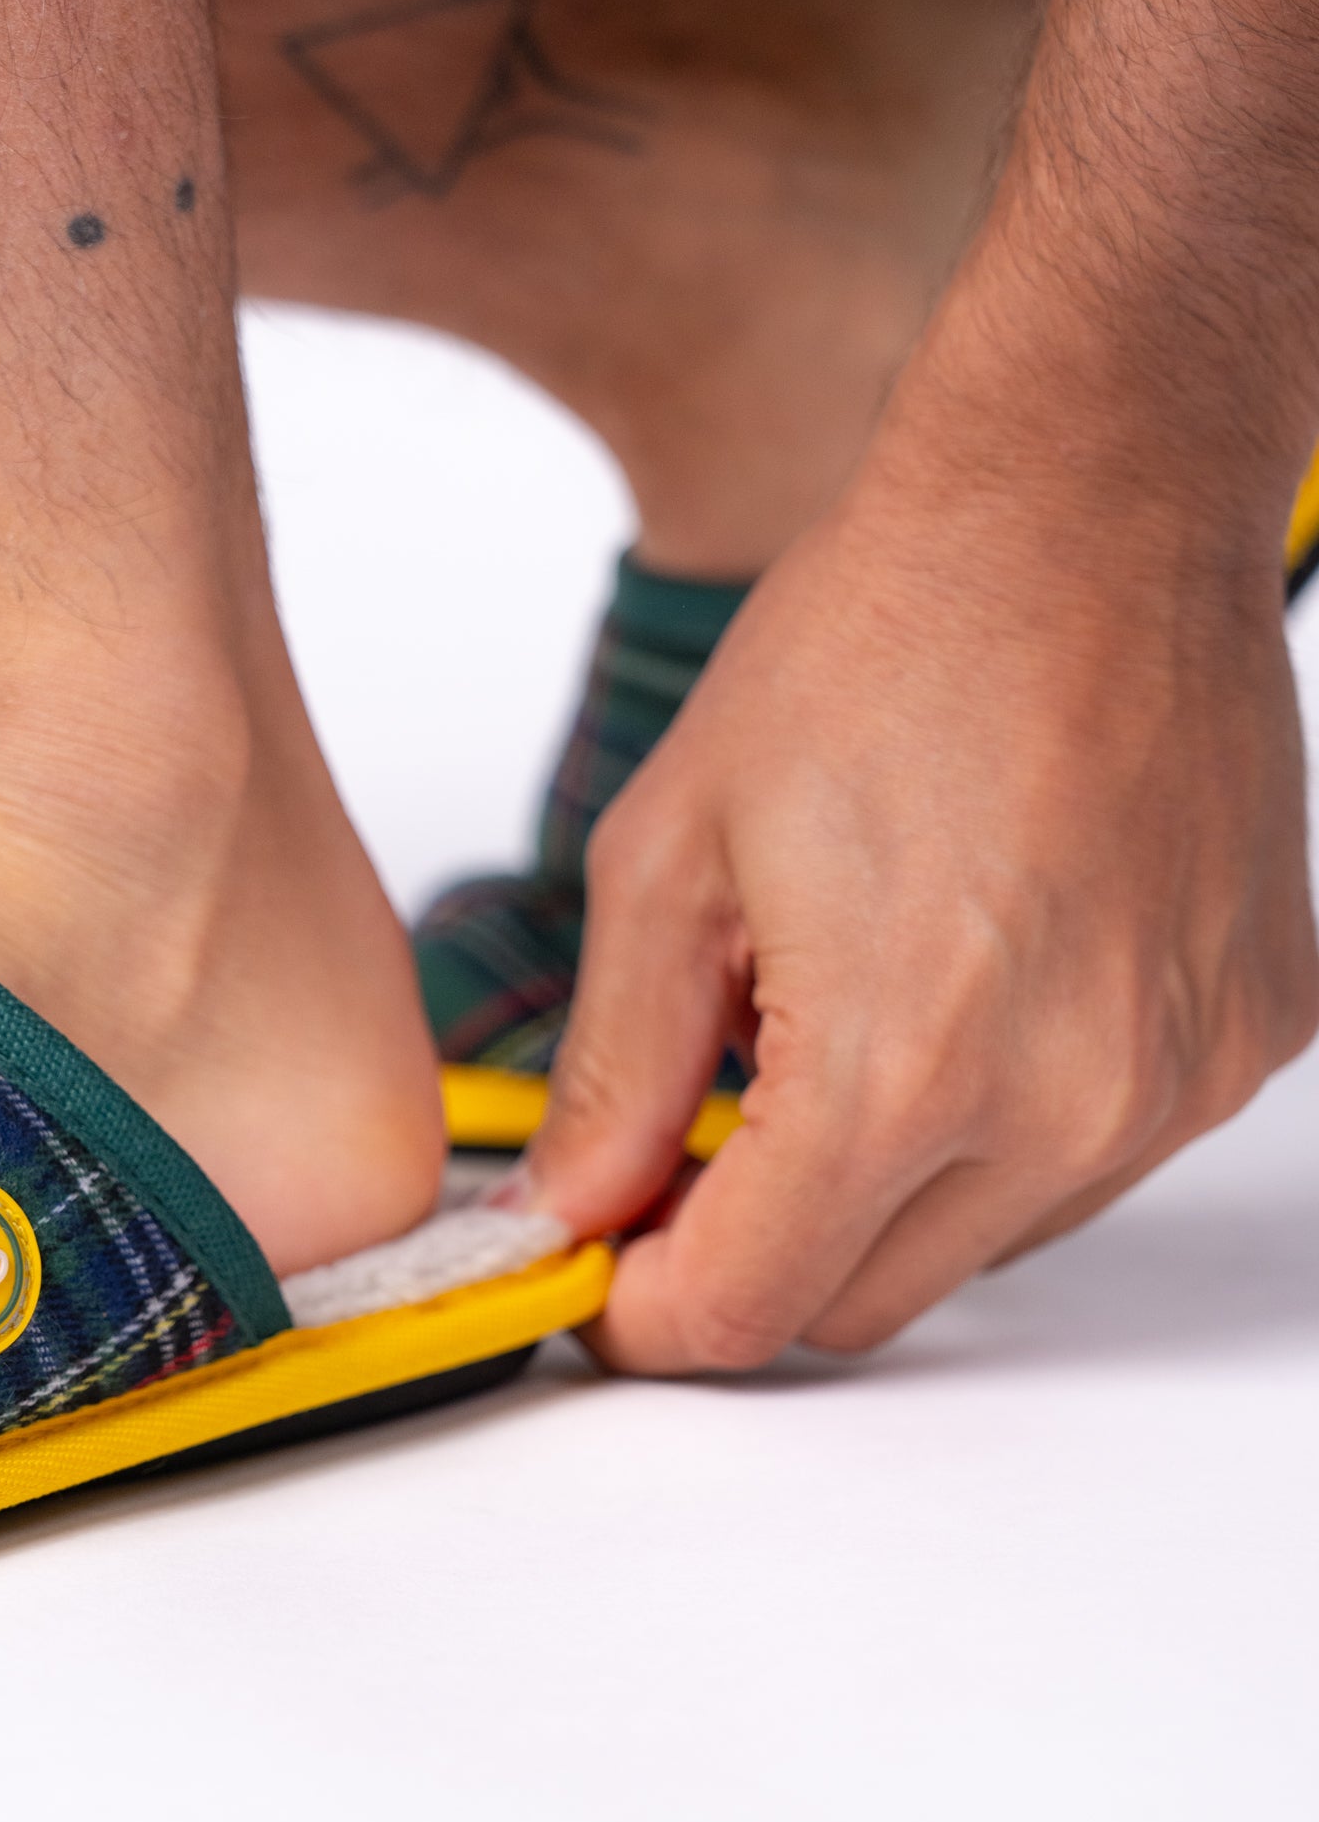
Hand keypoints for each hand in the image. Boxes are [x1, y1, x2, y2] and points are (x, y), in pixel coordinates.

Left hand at [517, 438, 1317, 1373]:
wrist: (1082, 506)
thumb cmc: (868, 647)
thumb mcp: (670, 857)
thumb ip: (616, 1070)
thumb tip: (574, 1211)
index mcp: (899, 1063)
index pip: (748, 1311)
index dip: (648, 1315)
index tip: (603, 1270)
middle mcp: (1065, 1102)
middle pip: (859, 1307)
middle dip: (751, 1256)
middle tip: (686, 1147)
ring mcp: (1177, 1078)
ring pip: (973, 1245)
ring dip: (876, 1189)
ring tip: (832, 1019)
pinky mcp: (1246, 1038)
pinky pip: (1085, 1159)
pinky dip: (997, 1124)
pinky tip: (957, 984)